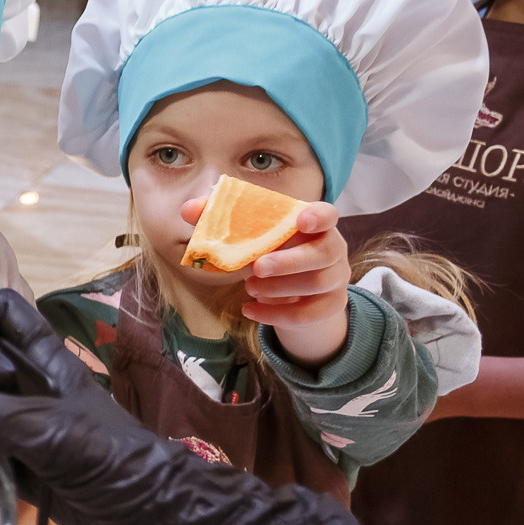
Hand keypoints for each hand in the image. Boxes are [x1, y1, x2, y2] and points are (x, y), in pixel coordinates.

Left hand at [184, 197, 350, 363]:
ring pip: (318, 283)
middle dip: (289, 261)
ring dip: (280, 288)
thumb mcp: (246, 234)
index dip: (318, 216)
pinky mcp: (329, 305)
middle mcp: (332, 247)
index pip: (328, 213)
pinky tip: (250, 311)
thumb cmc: (268, 250)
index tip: (300, 221)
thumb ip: (217, 217)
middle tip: (256, 268)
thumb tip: (188, 209)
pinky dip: (277, 314)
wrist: (291, 291)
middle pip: (324, 252)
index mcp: (313, 223)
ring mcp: (335, 277)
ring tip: (249, 287)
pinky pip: (310, 313)